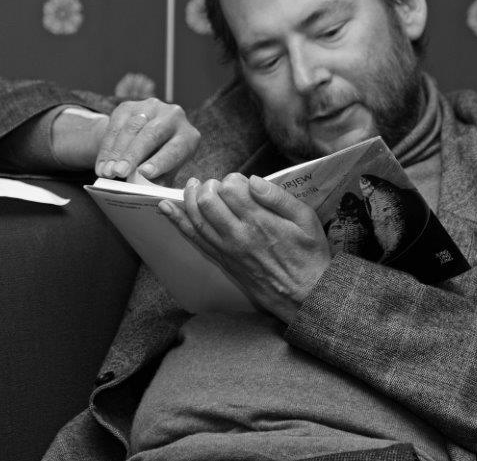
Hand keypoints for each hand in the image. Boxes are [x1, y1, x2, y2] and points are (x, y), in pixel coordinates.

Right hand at [94, 99, 200, 179]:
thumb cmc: (159, 163)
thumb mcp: (164, 174)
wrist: (142, 142)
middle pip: (153, 134)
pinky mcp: (129, 106)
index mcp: (188, 137)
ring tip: (107, 172)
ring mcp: (151, 107)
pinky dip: (107, 148)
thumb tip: (147, 195)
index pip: (176, 149)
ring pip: (132, 128)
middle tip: (119, 172)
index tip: (145, 173)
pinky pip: (115, 126)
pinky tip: (101, 165)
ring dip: (117, 152)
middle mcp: (174, 117)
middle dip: (133, 154)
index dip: (160, 161)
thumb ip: (158, 182)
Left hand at [159, 173, 331, 322]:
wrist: (305, 297)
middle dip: (209, 185)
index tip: (240, 182)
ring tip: (192, 185)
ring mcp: (227, 249)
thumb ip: (279, 198)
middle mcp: (239, 235)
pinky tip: (166, 207)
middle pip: (207, 201)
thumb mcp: (307, 221)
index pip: (230, 189)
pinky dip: (178, 221)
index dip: (232, 179)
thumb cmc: (310, 256)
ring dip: (189, 197)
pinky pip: (195, 238)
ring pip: (196, 218)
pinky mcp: (222, 260)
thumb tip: (253, 180)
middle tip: (218, 184)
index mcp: (260, 222)